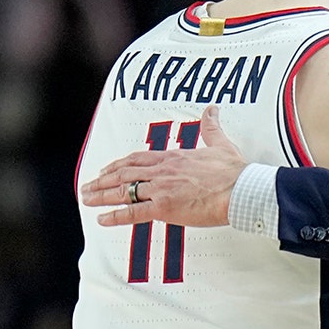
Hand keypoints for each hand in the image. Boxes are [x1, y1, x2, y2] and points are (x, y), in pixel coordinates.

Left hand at [81, 105, 247, 227]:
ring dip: (102, 194)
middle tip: (87, 186)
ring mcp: (161, 189)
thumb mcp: (221, 144)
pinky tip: (102, 219)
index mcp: (173, 157)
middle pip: (124, 173)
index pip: (138, 158)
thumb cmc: (234, 171)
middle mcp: (162, 171)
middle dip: (102, 179)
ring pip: (123, 190)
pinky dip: (115, 216)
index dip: (119, 164)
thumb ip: (212, 127)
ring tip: (86, 199)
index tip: (107, 169)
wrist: (241, 189)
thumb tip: (212, 109)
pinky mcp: (164, 207)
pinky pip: (133, 212)